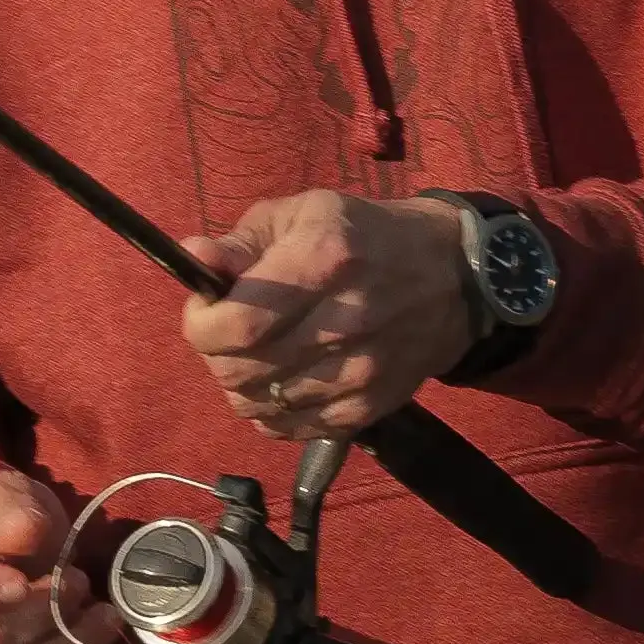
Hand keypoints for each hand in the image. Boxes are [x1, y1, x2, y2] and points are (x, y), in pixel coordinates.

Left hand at [179, 189, 476, 439]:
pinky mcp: (368, 408)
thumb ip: (242, 241)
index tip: (203, 309)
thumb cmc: (363, 234)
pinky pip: (290, 429)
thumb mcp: (302, 214)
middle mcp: (343, 321)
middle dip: (215, 354)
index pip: (239, 323)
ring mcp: (359, 372)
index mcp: (323, 260)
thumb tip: (191, 257)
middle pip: (243, 371)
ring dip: (240, 383)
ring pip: (260, 406)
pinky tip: (280, 378)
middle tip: (226, 331)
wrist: (451, 275)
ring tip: (254, 353)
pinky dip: (270, 410)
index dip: (201, 325)